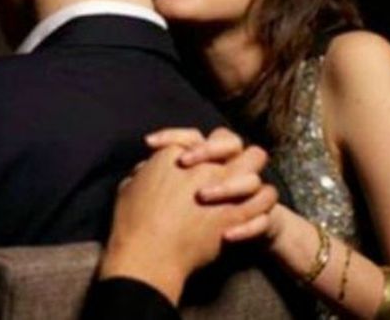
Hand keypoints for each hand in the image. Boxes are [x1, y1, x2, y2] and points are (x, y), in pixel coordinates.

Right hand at [99, 144, 277, 303]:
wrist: (150, 253)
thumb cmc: (133, 221)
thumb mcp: (128, 186)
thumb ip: (144, 171)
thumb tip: (147, 168)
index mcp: (175, 153)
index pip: (192, 136)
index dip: (191, 148)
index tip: (185, 163)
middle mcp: (204, 163)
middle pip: (229, 140)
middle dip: (228, 149)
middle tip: (222, 165)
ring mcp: (225, 184)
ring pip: (255, 159)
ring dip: (248, 170)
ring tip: (240, 186)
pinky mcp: (237, 210)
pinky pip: (261, 198)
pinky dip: (256, 204)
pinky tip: (243, 214)